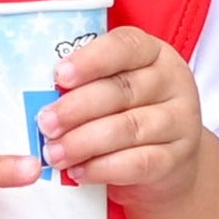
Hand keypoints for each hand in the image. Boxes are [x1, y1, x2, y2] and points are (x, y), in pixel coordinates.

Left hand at [38, 26, 202, 203]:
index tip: (59, 75)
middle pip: (122, 90)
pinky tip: (78, 172)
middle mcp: (172, 82)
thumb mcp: (113, 91)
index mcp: (153, 54)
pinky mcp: (177, 159)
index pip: (125, 46)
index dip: (91, 60)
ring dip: (84, 142)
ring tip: (54, 153)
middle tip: (44, 123)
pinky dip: (103, 168)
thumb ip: (87, 85)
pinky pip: (138, 163)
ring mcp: (180, 121)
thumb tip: (37, 94)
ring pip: (128, 128)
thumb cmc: (127, 116)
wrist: (167, 165)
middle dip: (77, 107)